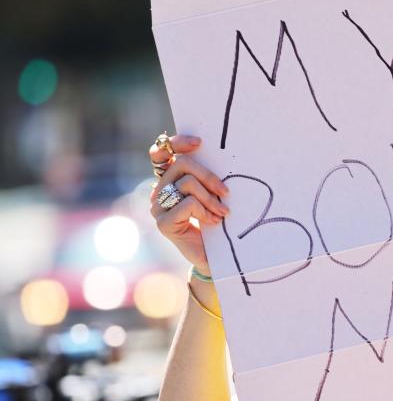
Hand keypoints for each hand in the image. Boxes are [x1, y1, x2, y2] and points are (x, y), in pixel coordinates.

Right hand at [148, 134, 229, 273]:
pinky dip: (205, 212)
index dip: (177, 142)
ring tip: (222, 212)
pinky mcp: (163, 223)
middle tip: (226, 193)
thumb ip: (206, 178)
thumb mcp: (212, 195)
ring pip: (187, 184)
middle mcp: (159, 191)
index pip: (162, 152)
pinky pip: (188, 204)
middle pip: (183, 165)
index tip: (200, 143)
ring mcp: (159, 207)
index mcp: (169, 180)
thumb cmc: (217, 224)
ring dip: (211, 198)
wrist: (216, 257)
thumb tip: (218, 156)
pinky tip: (213, 222)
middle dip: (209, 176)